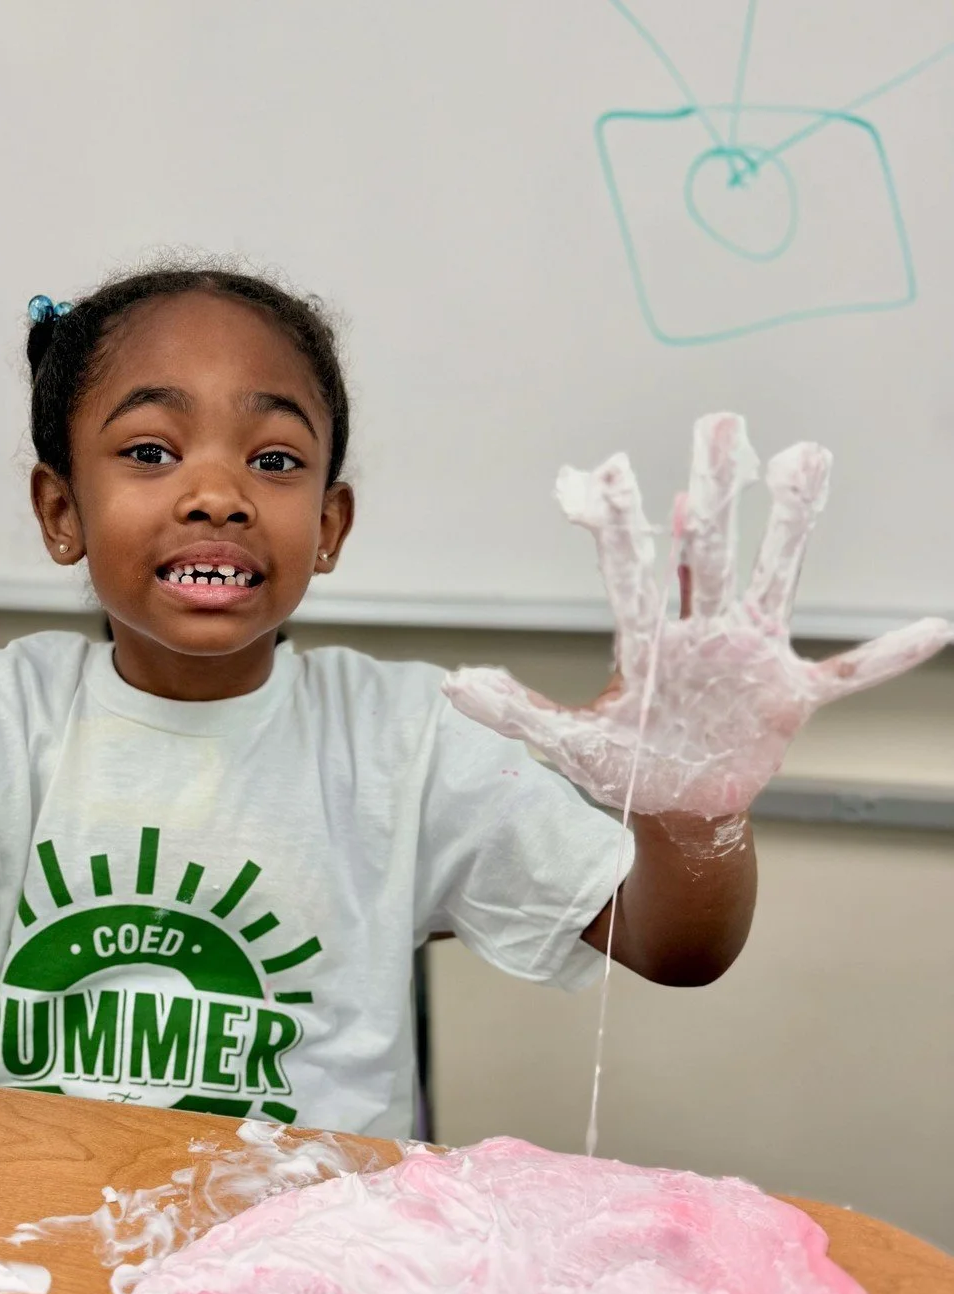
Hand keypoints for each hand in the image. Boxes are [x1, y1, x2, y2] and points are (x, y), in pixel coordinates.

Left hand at [443, 415, 951, 816]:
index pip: (630, 570)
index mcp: (650, 641)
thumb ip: (515, 712)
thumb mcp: (566, 743)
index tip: (601, 471)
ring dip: (792, 523)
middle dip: (711, 485)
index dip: (616, 524)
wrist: (677, 809)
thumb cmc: (629, 768)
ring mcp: (752, 656)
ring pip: (775, 576)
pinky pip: (848, 672)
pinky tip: (932, 630)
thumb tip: (453, 686)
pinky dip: (886, 656)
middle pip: (707, 546)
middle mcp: (704, 631)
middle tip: (718, 419)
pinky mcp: (790, 694)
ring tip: (809, 457)